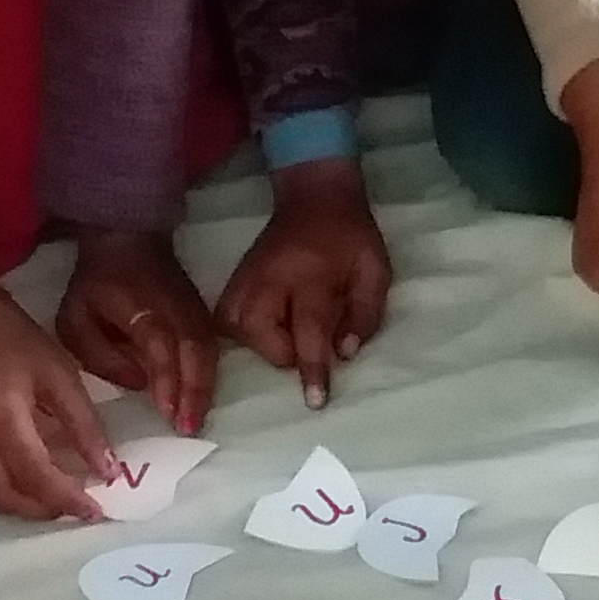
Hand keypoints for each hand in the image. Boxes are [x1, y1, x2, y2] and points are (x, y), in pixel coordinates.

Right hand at [0, 286, 122, 520]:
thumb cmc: (10, 336)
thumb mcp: (58, 372)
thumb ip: (83, 424)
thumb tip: (106, 469)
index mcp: (2, 418)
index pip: (37, 477)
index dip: (68, 501)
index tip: (97, 511)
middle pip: (8, 499)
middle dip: (45, 511)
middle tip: (78, 507)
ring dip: (22, 508)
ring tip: (55, 498)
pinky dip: (3, 493)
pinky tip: (26, 481)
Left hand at [56, 227, 222, 435]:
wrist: (128, 239)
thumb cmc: (98, 282)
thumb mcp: (76, 316)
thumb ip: (99, 354)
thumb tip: (137, 383)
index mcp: (145, 306)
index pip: (162, 346)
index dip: (167, 380)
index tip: (167, 413)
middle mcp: (177, 310)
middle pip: (197, 353)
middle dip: (195, 393)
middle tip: (189, 429)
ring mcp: (196, 311)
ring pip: (210, 353)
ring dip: (205, 390)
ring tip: (196, 424)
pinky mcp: (203, 316)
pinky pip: (212, 350)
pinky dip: (209, 378)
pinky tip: (200, 403)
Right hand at [215, 158, 392, 408]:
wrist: (315, 199)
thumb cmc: (350, 239)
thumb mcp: (374, 271)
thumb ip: (364, 315)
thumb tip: (343, 354)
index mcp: (311, 275)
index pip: (309, 330)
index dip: (312, 368)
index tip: (315, 400)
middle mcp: (270, 279)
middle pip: (261, 333)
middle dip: (285, 351)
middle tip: (307, 338)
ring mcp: (244, 279)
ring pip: (236, 330)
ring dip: (262, 343)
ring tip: (286, 332)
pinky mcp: (232, 282)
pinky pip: (224, 321)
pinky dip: (241, 333)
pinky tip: (265, 327)